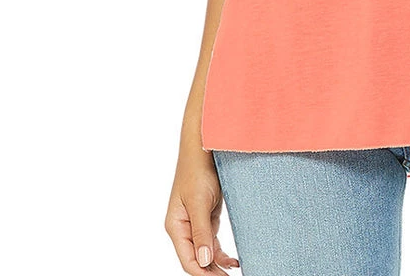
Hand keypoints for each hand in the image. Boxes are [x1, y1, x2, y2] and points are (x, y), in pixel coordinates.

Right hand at [164, 145, 240, 273]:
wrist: (205, 147)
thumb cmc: (198, 170)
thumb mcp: (200, 202)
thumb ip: (201, 232)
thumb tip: (203, 262)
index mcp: (176, 226)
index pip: (188, 260)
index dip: (203, 274)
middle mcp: (183, 227)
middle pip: (196, 259)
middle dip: (211, 272)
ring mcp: (195, 223)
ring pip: (205, 252)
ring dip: (217, 265)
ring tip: (234, 274)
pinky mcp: (206, 216)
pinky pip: (212, 241)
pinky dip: (221, 253)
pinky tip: (233, 261)